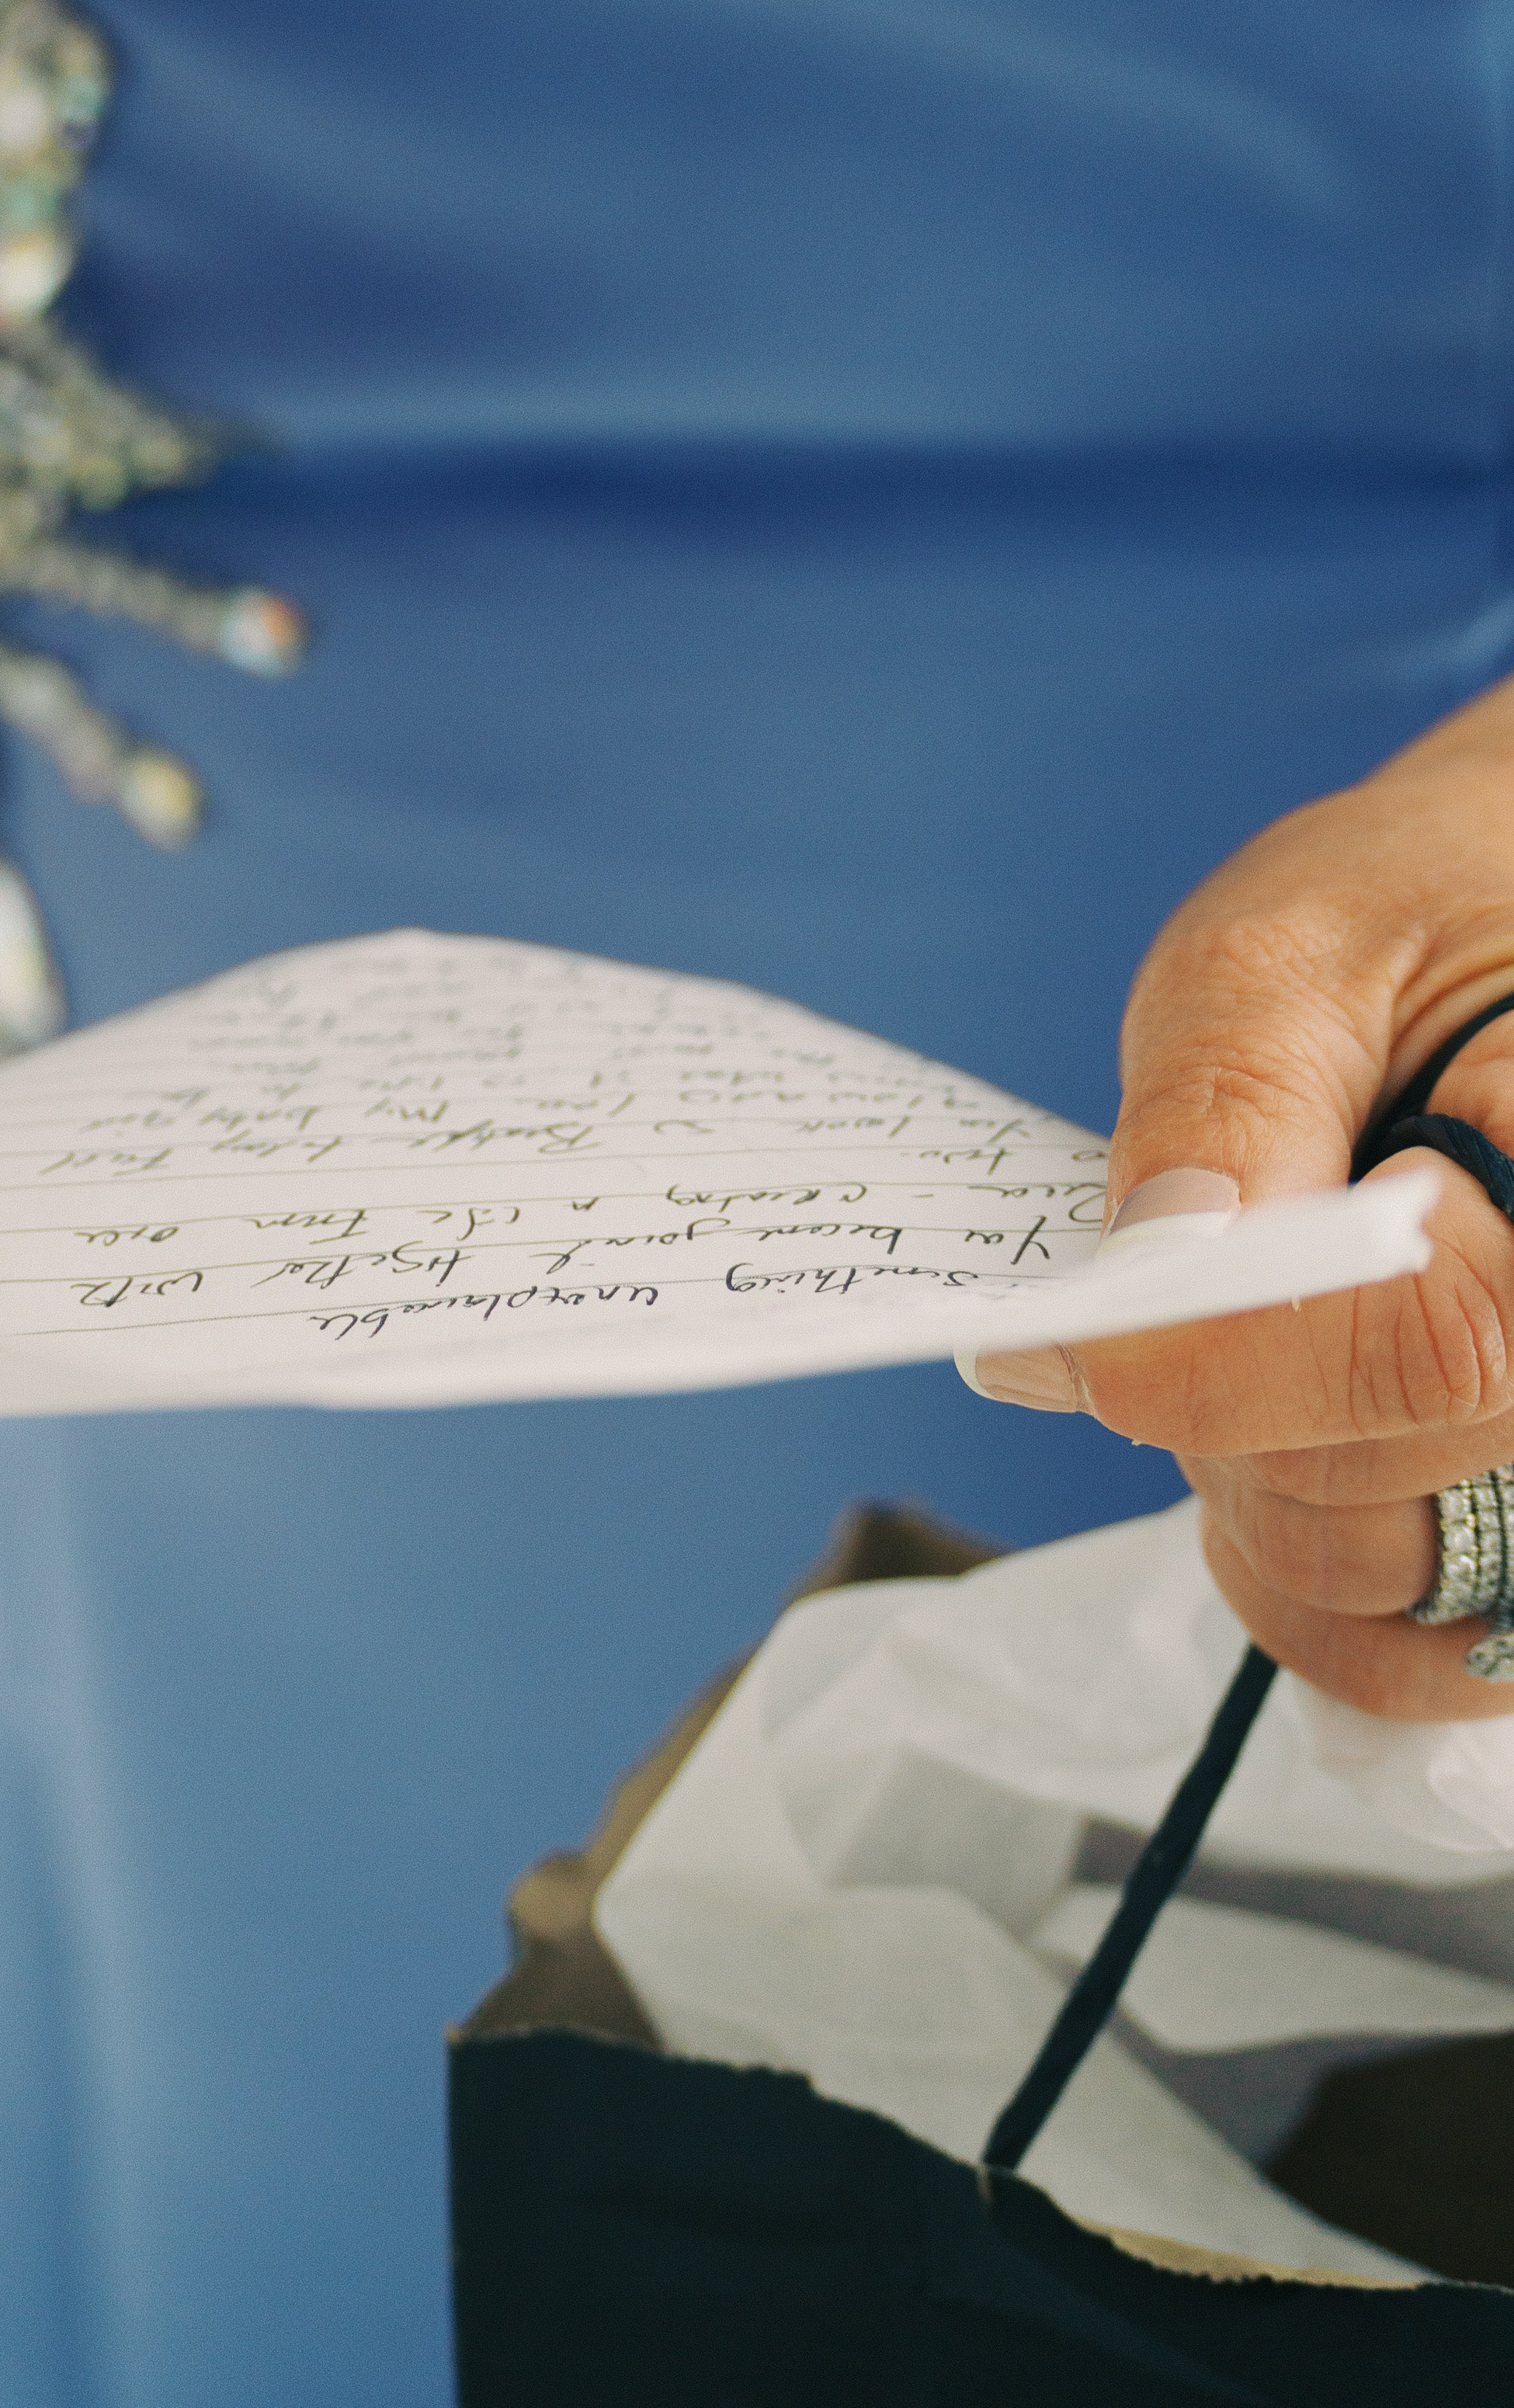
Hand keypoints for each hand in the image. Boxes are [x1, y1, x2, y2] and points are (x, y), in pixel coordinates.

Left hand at [969, 676, 1513, 1719]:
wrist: (1497, 918)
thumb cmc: (1415, 913)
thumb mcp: (1292, 948)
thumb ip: (1228, 1107)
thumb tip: (1149, 1279)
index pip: (1447, 1351)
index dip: (1235, 1359)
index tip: (1084, 1330)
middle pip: (1401, 1495)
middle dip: (1223, 1405)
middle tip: (1184, 1273)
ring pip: (1395, 1588)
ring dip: (1257, 1486)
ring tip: (1246, 1330)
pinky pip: (1425, 1643)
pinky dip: (1312, 1578)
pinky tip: (1269, 1453)